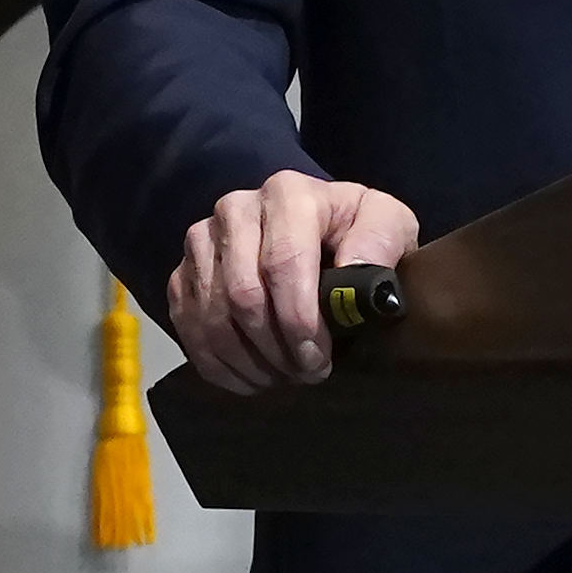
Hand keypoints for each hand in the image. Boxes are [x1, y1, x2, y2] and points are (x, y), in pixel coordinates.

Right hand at [163, 171, 421, 388]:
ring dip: (247, 362)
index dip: (298, 320)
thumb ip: (379, 244)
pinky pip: (187, 326)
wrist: (321, 228)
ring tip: (282, 378)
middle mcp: (234, 209)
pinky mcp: (182, 271)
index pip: (282, 263)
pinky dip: (217, 365)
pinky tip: (250, 379)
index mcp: (287, 194)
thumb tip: (353, 280)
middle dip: (275, 348)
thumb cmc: (357, 231)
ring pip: (211, 316)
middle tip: (305, 375)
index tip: (318, 361)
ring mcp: (201, 240)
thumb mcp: (389, 225)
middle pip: (242, 295)